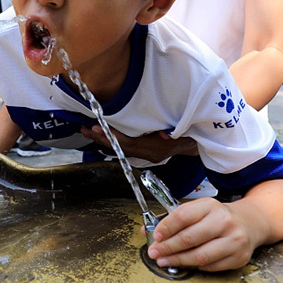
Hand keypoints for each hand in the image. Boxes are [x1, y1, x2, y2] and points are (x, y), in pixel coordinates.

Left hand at [80, 125, 197, 162]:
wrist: (197, 144)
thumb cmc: (190, 133)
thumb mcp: (184, 131)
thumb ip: (174, 133)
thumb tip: (165, 134)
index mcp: (157, 149)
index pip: (130, 144)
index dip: (113, 137)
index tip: (97, 128)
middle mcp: (150, 154)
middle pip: (121, 148)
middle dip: (102, 139)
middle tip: (85, 129)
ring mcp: (147, 155)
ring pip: (121, 149)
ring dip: (103, 141)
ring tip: (86, 132)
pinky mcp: (145, 153)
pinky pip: (124, 148)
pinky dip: (111, 141)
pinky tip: (99, 136)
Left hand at [147, 197, 254, 270]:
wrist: (249, 222)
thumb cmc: (217, 217)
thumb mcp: (198, 210)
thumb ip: (173, 219)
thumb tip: (148, 230)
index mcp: (210, 205)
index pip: (182, 216)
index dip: (166, 228)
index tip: (155, 236)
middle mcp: (224, 221)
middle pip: (189, 238)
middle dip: (167, 247)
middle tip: (154, 252)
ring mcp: (234, 240)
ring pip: (200, 256)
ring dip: (178, 260)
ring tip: (164, 261)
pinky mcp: (239, 257)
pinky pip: (211, 266)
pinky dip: (195, 266)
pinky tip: (185, 263)